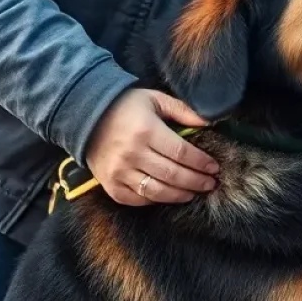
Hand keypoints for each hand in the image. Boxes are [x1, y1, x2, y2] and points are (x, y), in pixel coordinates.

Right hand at [85, 89, 218, 206]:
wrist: (87, 117)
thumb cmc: (127, 106)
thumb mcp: (156, 99)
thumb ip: (183, 111)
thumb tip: (210, 121)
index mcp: (147, 131)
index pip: (181, 153)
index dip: (201, 162)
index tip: (214, 167)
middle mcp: (133, 154)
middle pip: (172, 174)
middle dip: (196, 181)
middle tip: (210, 183)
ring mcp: (119, 172)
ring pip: (157, 191)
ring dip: (179, 195)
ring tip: (194, 193)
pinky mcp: (110, 185)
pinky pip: (137, 199)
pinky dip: (155, 200)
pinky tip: (169, 195)